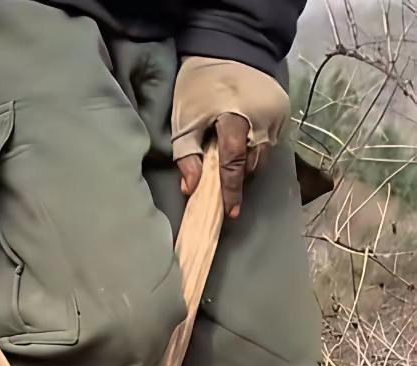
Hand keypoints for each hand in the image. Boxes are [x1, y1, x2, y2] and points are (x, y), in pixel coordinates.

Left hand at [171, 57, 290, 218]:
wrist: (229, 49)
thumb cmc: (200, 88)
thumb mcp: (184, 122)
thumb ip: (187, 156)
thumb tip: (191, 189)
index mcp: (235, 119)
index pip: (235, 163)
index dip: (231, 190)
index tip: (230, 213)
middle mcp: (262, 118)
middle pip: (253, 162)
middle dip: (240, 178)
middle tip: (226, 189)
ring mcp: (276, 113)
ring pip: (264, 153)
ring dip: (249, 164)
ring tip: (233, 166)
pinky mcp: (283, 109)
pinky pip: (270, 139)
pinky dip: (257, 148)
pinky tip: (244, 144)